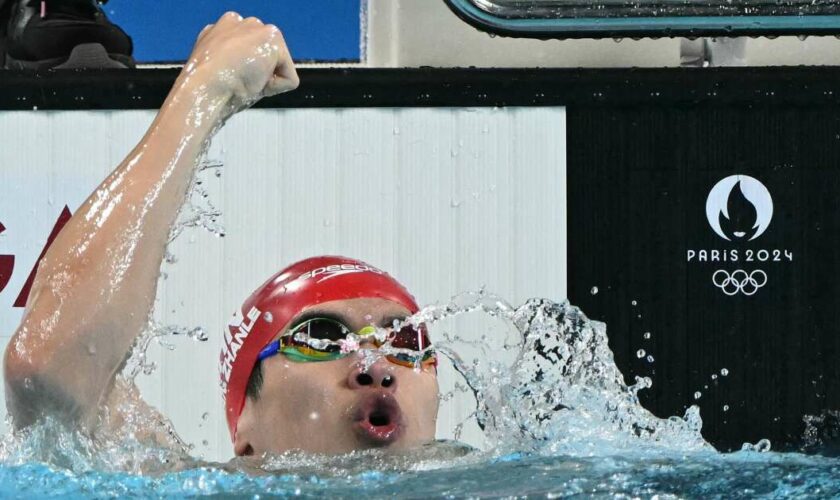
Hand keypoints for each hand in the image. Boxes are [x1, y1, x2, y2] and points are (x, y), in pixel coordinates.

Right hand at [182, 12, 299, 107]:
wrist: (204, 88)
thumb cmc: (208, 87)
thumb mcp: (219, 69)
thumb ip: (234, 60)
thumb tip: (246, 68)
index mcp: (224, 28)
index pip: (250, 54)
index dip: (246, 75)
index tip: (230, 80)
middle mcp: (241, 22)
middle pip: (267, 58)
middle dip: (259, 73)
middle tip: (238, 81)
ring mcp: (258, 28)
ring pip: (279, 66)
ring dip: (266, 80)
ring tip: (244, 81)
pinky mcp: (273, 40)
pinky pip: (289, 79)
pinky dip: (276, 88)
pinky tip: (255, 83)